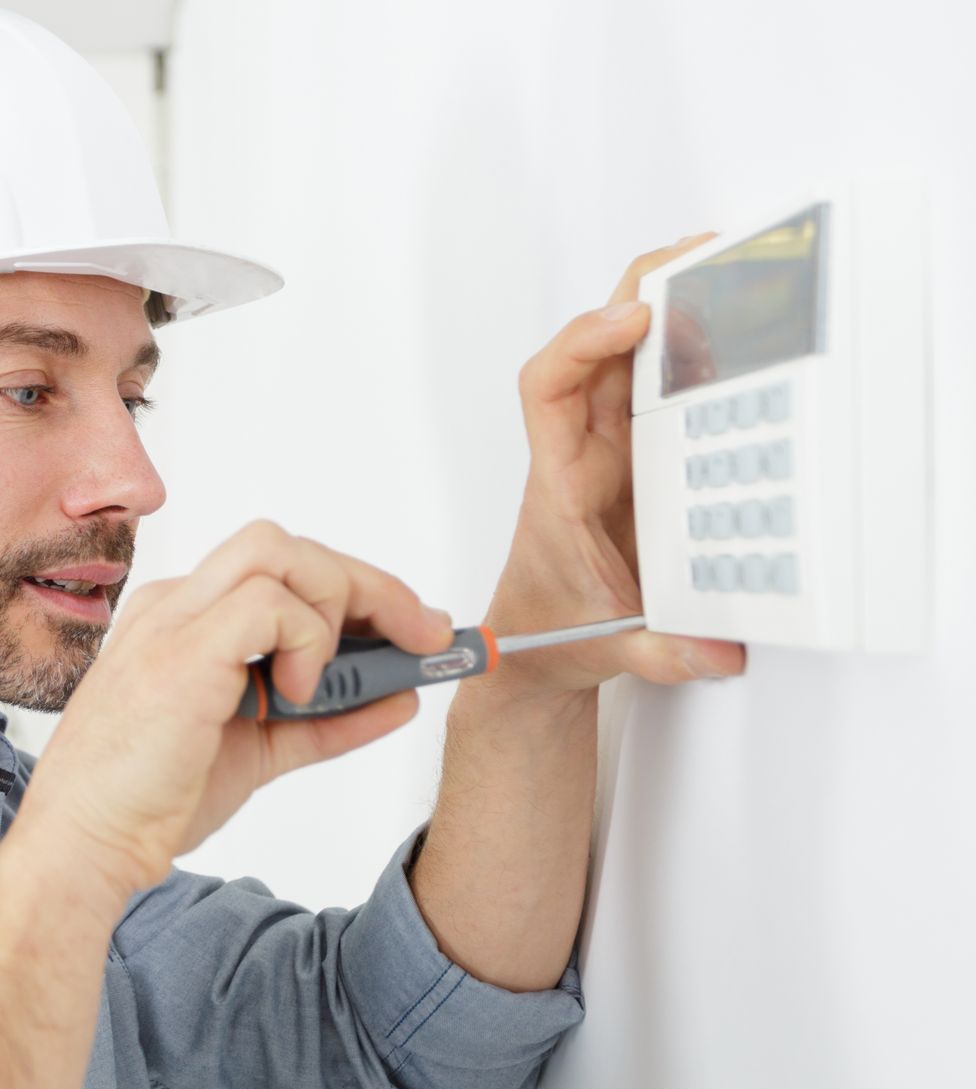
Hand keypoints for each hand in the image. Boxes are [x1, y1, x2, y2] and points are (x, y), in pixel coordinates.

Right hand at [15, 520, 454, 899]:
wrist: (85, 846)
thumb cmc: (150, 803)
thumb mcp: (260, 752)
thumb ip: (324, 720)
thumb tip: (400, 696)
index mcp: (185, 622)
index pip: (282, 573)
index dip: (356, 593)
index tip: (413, 633)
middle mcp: (176, 606)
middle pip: (288, 548)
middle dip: (371, 585)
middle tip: (426, 635)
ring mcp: (174, 620)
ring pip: (280, 552)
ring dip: (340, 604)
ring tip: (338, 677)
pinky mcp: (181, 650)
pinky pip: (269, 602)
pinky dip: (306, 642)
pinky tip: (296, 694)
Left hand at [487, 234, 748, 695]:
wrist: (533, 651)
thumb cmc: (548, 631)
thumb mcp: (604, 648)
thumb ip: (656, 650)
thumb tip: (714, 649)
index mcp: (560, 482)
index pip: (548, 389)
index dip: (583, 343)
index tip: (633, 321)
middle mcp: (582, 452)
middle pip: (596, 349)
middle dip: (640, 293)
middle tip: (701, 255)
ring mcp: (614, 450)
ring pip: (631, 360)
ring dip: (672, 312)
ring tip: (728, 271)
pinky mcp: (645, 460)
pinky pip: (664, 390)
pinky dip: (695, 355)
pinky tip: (736, 330)